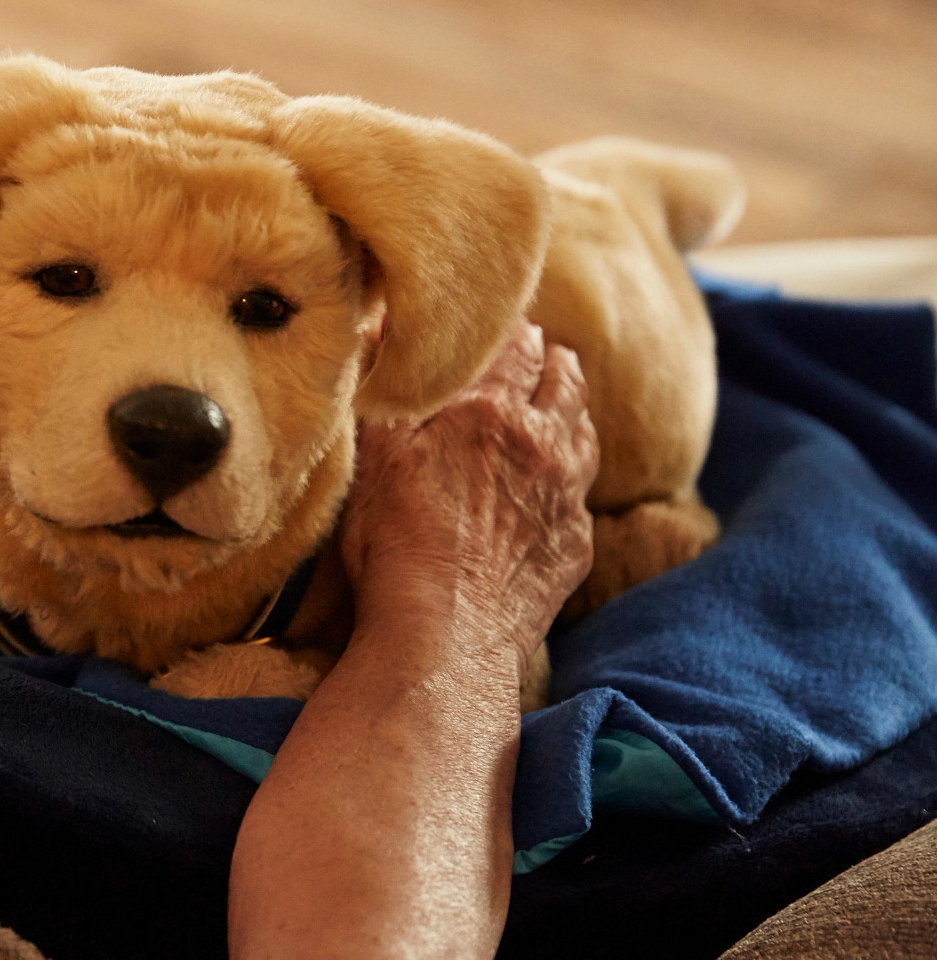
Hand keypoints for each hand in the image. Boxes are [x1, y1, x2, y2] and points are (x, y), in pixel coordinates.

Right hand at [342, 324, 598, 678]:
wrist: (444, 636)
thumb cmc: (396, 544)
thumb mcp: (373, 457)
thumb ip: (384, 390)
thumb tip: (379, 329)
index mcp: (489, 412)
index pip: (513, 348)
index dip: (506, 330)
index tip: (500, 323)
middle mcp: (541, 444)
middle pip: (562, 380)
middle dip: (550, 359)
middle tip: (539, 350)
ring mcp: (566, 496)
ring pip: (584, 431)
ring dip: (572, 410)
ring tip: (560, 401)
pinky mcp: (574, 545)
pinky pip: (582, 495)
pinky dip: (570, 477)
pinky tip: (554, 484)